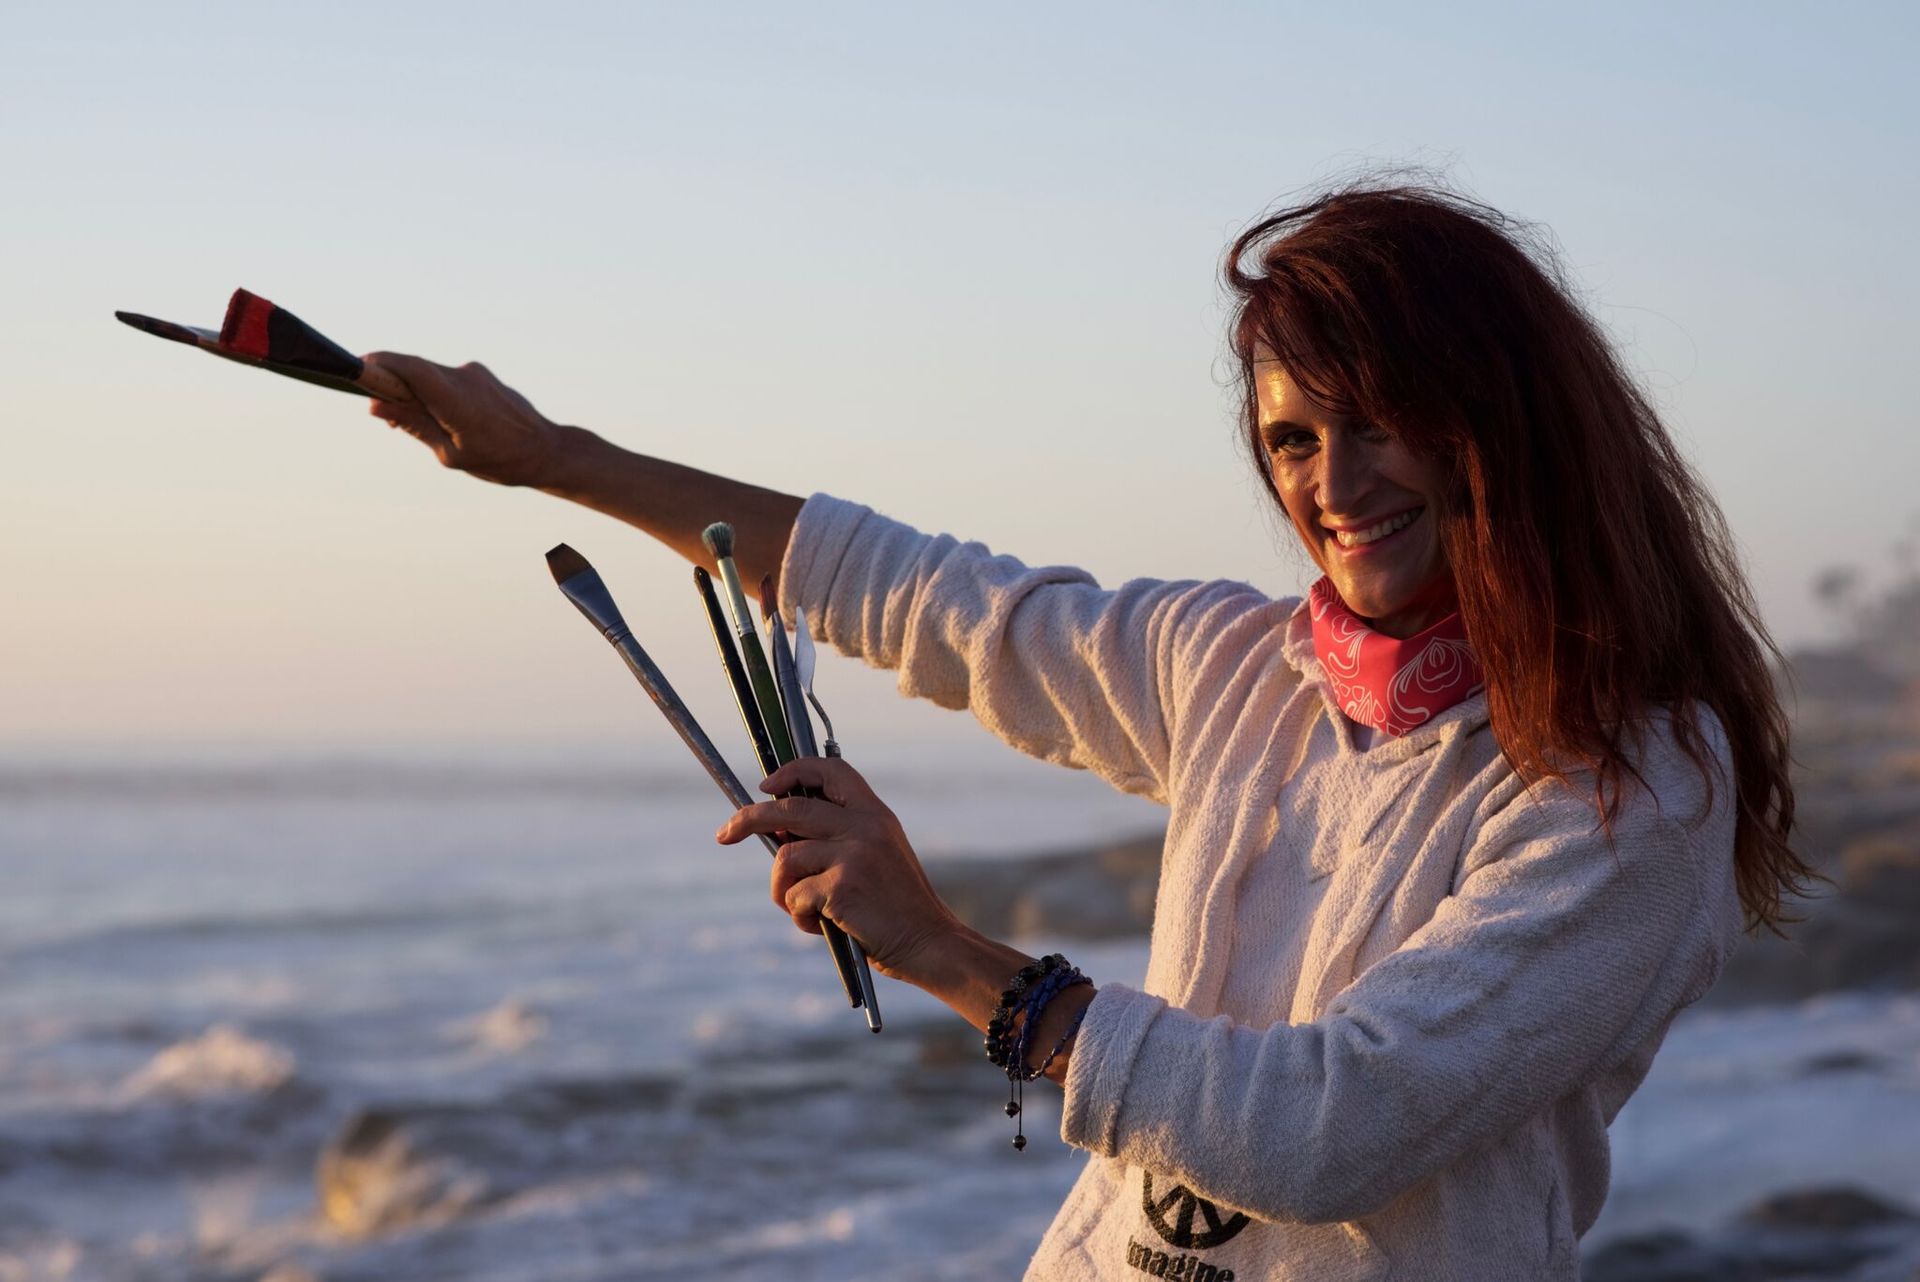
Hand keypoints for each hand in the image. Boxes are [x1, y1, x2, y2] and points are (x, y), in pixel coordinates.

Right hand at [360, 352, 566, 486]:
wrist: (545, 451)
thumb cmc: (500, 460)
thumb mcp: (450, 453)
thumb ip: (413, 425)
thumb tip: (375, 406)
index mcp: (457, 400)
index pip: (411, 368)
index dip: (380, 363)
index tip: (355, 367)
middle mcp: (466, 377)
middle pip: (415, 370)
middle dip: (391, 385)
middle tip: (381, 412)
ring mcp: (475, 373)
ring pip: (429, 374)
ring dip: (413, 391)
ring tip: (414, 422)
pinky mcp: (480, 374)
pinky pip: (444, 378)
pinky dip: (431, 391)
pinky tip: (436, 416)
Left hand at [716, 757, 963, 984]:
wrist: (928, 943)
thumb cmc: (895, 908)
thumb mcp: (877, 858)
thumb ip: (838, 839)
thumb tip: (778, 832)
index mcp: (876, 814)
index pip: (831, 771)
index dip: (794, 771)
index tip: (767, 786)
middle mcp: (865, 826)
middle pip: (790, 807)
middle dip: (749, 819)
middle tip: (724, 834)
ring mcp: (853, 855)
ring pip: (785, 857)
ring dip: (782, 889)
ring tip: (803, 911)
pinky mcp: (841, 887)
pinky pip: (795, 895)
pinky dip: (800, 916)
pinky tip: (825, 928)